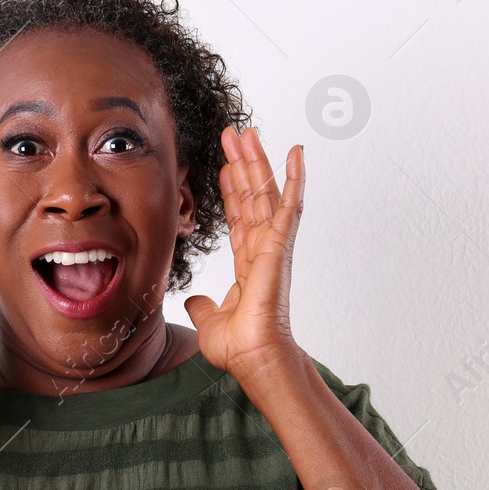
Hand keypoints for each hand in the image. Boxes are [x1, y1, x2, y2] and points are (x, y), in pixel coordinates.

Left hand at [184, 126, 304, 382]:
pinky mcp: (281, 244)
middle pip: (253, 195)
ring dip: (258, 161)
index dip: (233, 188)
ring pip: (266, 192)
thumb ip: (203, 306)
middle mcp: (263, 247)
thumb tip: (193, 300)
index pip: (239, 215)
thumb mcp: (210, 319)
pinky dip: (294, 177)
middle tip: (235, 134)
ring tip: (248, 133)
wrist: (252, 356)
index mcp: (248, 261)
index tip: (226, 164)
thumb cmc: (239, 345)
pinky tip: (295, 152)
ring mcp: (274, 244)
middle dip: (243, 164)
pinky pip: (289, 204)